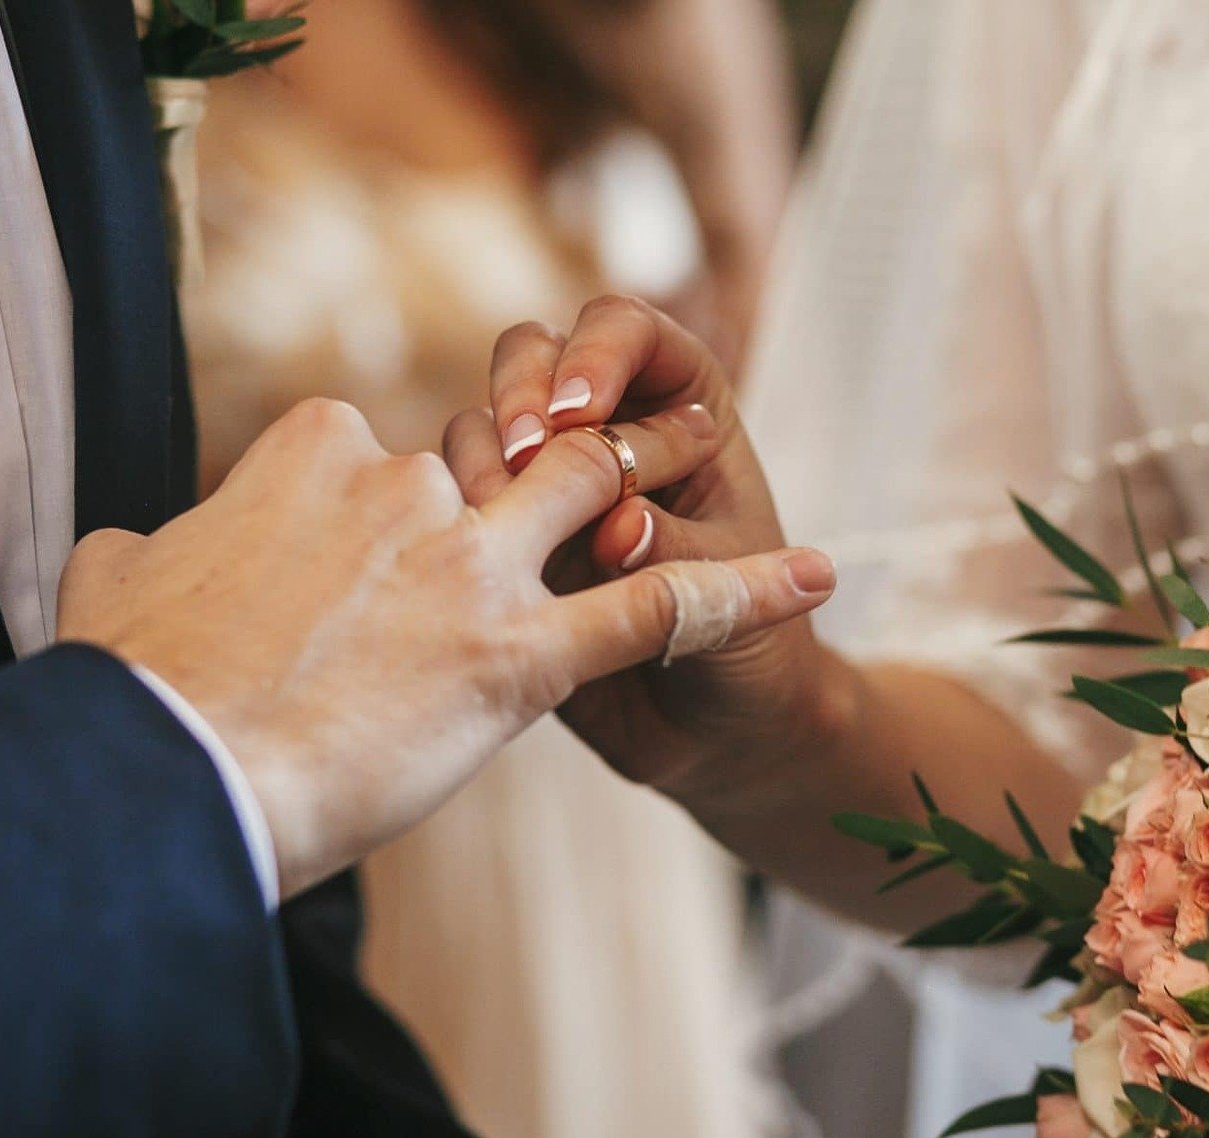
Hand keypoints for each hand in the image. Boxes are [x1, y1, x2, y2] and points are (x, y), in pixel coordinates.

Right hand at [57, 398, 829, 897]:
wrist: (166, 782)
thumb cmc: (134, 696)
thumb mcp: (116, 589)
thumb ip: (138, 550)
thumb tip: (126, 549)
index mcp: (307, 451)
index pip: (383, 445)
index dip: (400, 506)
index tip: (382, 566)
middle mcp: (403, 486)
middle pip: (505, 455)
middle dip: (539, 476)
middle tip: (537, 540)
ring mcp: (471, 566)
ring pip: (593, 497)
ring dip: (648, 497)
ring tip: (681, 514)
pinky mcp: (524, 656)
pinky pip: (659, 609)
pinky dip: (743, 591)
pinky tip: (810, 577)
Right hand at [449, 296, 844, 813]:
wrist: (718, 736)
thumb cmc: (753, 653)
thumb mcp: (733, 602)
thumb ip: (677, 555)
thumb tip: (619, 531)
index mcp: (683, 408)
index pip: (626, 331)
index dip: (597, 356)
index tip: (580, 414)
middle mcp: (608, 431)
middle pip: (536, 355)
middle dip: (521, 392)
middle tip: (526, 457)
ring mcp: (548, 487)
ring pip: (483, 424)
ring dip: (484, 457)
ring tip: (501, 515)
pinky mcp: (504, 545)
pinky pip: (456, 506)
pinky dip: (455, 519)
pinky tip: (469, 562)